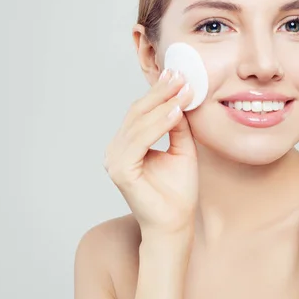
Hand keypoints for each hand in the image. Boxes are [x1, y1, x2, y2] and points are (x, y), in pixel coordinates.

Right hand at [103, 70, 197, 239]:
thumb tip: (180, 97)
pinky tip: (176, 113)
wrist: (176, 224)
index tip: (178, 74)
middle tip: (180, 75)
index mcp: (127, 145)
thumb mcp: (182, 149)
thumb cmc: (178, 191)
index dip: (159, 92)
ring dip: (163, 104)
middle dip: (160, 92)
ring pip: (138, 123)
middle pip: (137, 112)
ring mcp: (115, 160)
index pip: (141, 112)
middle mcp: (116, 150)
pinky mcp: (120, 171)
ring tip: (184, 90)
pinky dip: (158, 124)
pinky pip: (140, 141)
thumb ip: (177, 125)